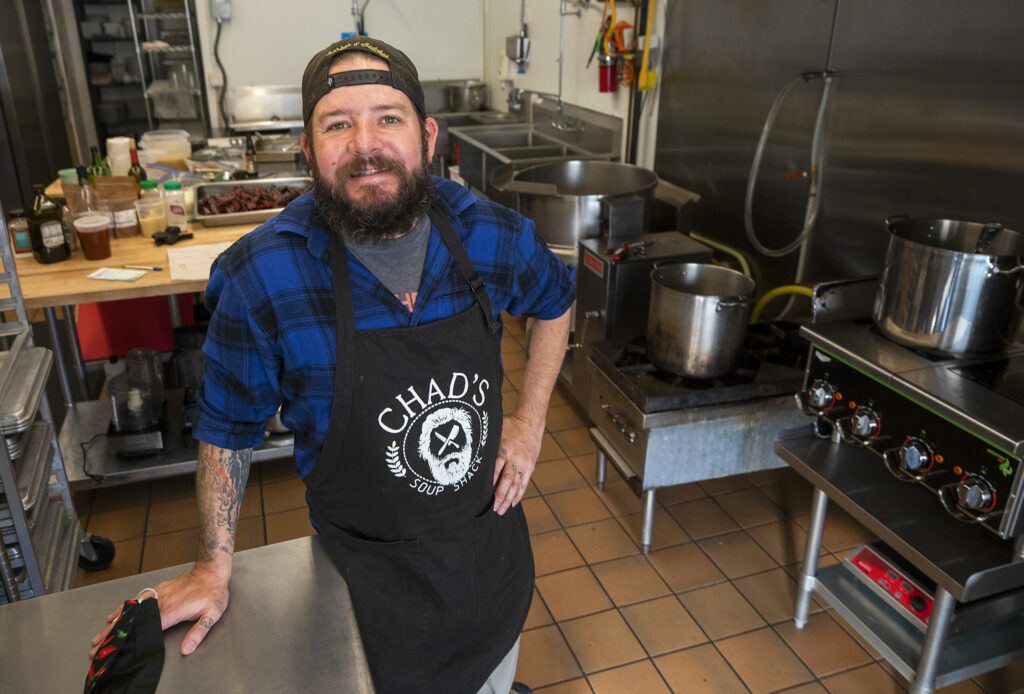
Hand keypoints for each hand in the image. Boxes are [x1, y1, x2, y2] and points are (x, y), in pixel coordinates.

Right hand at [90, 565, 229, 656]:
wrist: (211, 571)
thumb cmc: (213, 592)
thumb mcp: (212, 614)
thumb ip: (198, 632)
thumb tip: (187, 649)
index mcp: (172, 611)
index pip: (146, 628)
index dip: (129, 638)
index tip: (115, 648)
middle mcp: (161, 602)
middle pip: (132, 620)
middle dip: (113, 634)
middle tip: (97, 646)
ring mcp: (158, 595)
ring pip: (131, 610)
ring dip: (114, 623)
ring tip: (100, 635)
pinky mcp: (158, 590)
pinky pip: (137, 600)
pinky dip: (123, 608)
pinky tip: (114, 615)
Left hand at [493, 414, 543, 514]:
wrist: (531, 423)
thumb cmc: (511, 426)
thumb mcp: (497, 431)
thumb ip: (488, 443)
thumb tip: (470, 451)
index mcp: (505, 448)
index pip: (497, 467)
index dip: (491, 480)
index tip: (484, 493)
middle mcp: (515, 458)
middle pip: (507, 480)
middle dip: (500, 495)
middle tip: (493, 508)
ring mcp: (524, 463)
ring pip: (516, 484)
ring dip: (508, 499)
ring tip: (501, 510)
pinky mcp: (530, 467)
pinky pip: (524, 483)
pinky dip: (519, 494)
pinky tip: (513, 503)